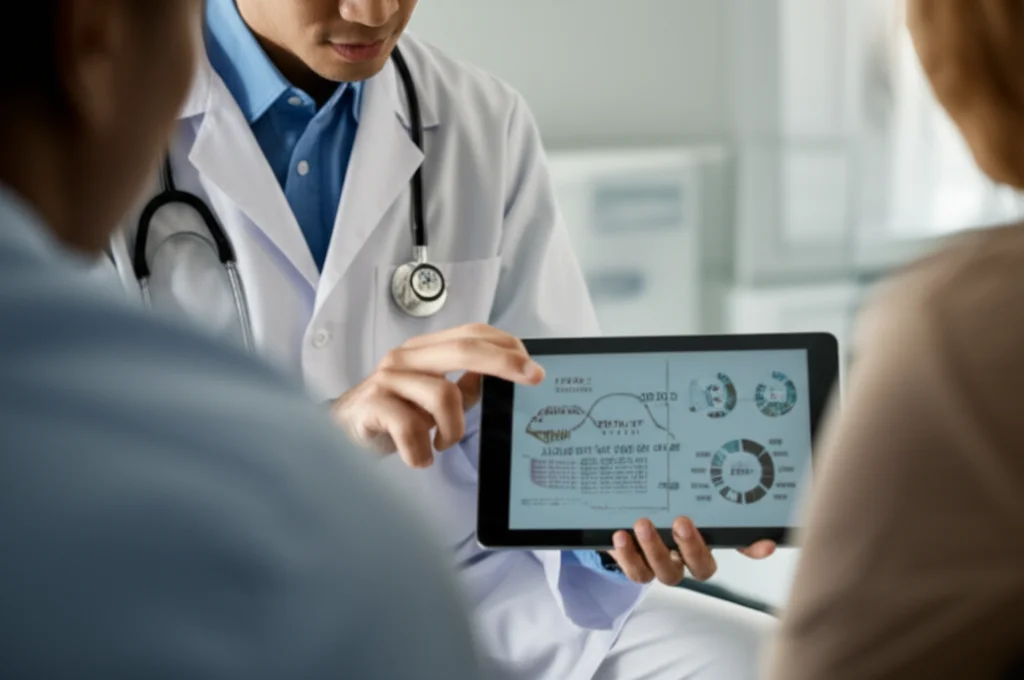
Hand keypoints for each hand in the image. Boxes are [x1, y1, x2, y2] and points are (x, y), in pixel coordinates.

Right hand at [330, 323, 544, 467]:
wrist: (339, 434)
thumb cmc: (391, 416)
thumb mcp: (430, 399)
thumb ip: (462, 387)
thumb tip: (495, 377)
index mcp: (424, 351)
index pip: (471, 334)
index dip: (505, 345)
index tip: (533, 366)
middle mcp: (406, 358)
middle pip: (464, 349)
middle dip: (504, 363)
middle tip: (532, 379)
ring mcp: (388, 380)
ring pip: (443, 396)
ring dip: (453, 430)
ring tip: (441, 443)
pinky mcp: (372, 406)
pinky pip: (412, 428)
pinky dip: (422, 451)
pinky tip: (420, 457)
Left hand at [607, 517, 775, 584]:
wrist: (622, 518)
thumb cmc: (661, 511)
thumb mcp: (687, 507)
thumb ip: (714, 509)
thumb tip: (758, 520)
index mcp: (701, 547)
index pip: (735, 548)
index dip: (750, 550)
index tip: (765, 543)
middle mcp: (683, 561)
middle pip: (698, 567)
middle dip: (690, 546)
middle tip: (681, 521)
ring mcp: (657, 565)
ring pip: (662, 571)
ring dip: (653, 549)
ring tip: (643, 524)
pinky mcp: (632, 564)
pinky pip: (633, 570)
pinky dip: (626, 554)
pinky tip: (620, 534)